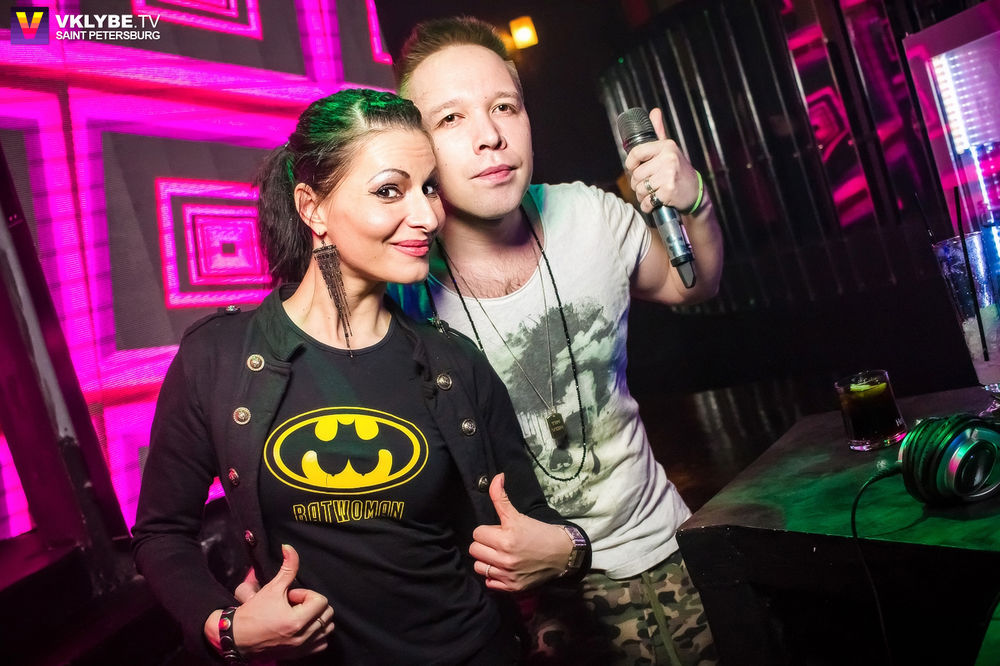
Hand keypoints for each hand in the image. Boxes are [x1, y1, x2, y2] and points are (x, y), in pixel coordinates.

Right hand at [204, 544, 334, 660]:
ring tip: (300, 615)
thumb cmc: (253, 613)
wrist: (238, 637)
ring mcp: (302, 648)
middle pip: (327, 614)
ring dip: (317, 619)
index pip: (321, 601)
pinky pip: (321, 643)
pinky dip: (317, 634)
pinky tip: (303, 627)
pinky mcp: (299, 655)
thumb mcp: (272, 588)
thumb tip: (289, 548)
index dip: (306, 594)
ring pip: (327, 629)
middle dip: (313, 605)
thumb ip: (287, 567)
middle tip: (295, 604)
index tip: (291, 596)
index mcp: (296, 621)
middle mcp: (302, 637)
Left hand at [469, 473, 573, 591]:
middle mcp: (505, 559)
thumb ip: (501, 498)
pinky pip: (489, 582)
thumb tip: (496, 477)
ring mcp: (508, 575)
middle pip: (474, 549)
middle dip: (484, 544)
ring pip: (478, 566)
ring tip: (498, 555)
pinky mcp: (512, 588)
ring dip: (486, 560)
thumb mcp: (519, 515)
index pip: (477, 533)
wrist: (562, 554)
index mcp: (506, 538)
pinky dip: (494, 576)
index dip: (487, 530)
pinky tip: (504, 568)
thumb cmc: (539, 532)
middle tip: (498, 542)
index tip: (498, 531)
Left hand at [624, 108, 699, 213]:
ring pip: (640, 189)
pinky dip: (648, 205)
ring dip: (643, 196)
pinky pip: (647, 201)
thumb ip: (659, 132)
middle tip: (649, 185)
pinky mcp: (669, 191)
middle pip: (636, 175)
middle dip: (638, 184)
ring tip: (654, 193)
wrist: (696, 192)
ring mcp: (669, 175)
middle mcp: (668, 158)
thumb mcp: (670, 150)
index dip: (630, 164)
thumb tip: (654, 111)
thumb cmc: (678, 170)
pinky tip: (656, 202)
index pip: (636, 153)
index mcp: (666, 146)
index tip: (634, 168)